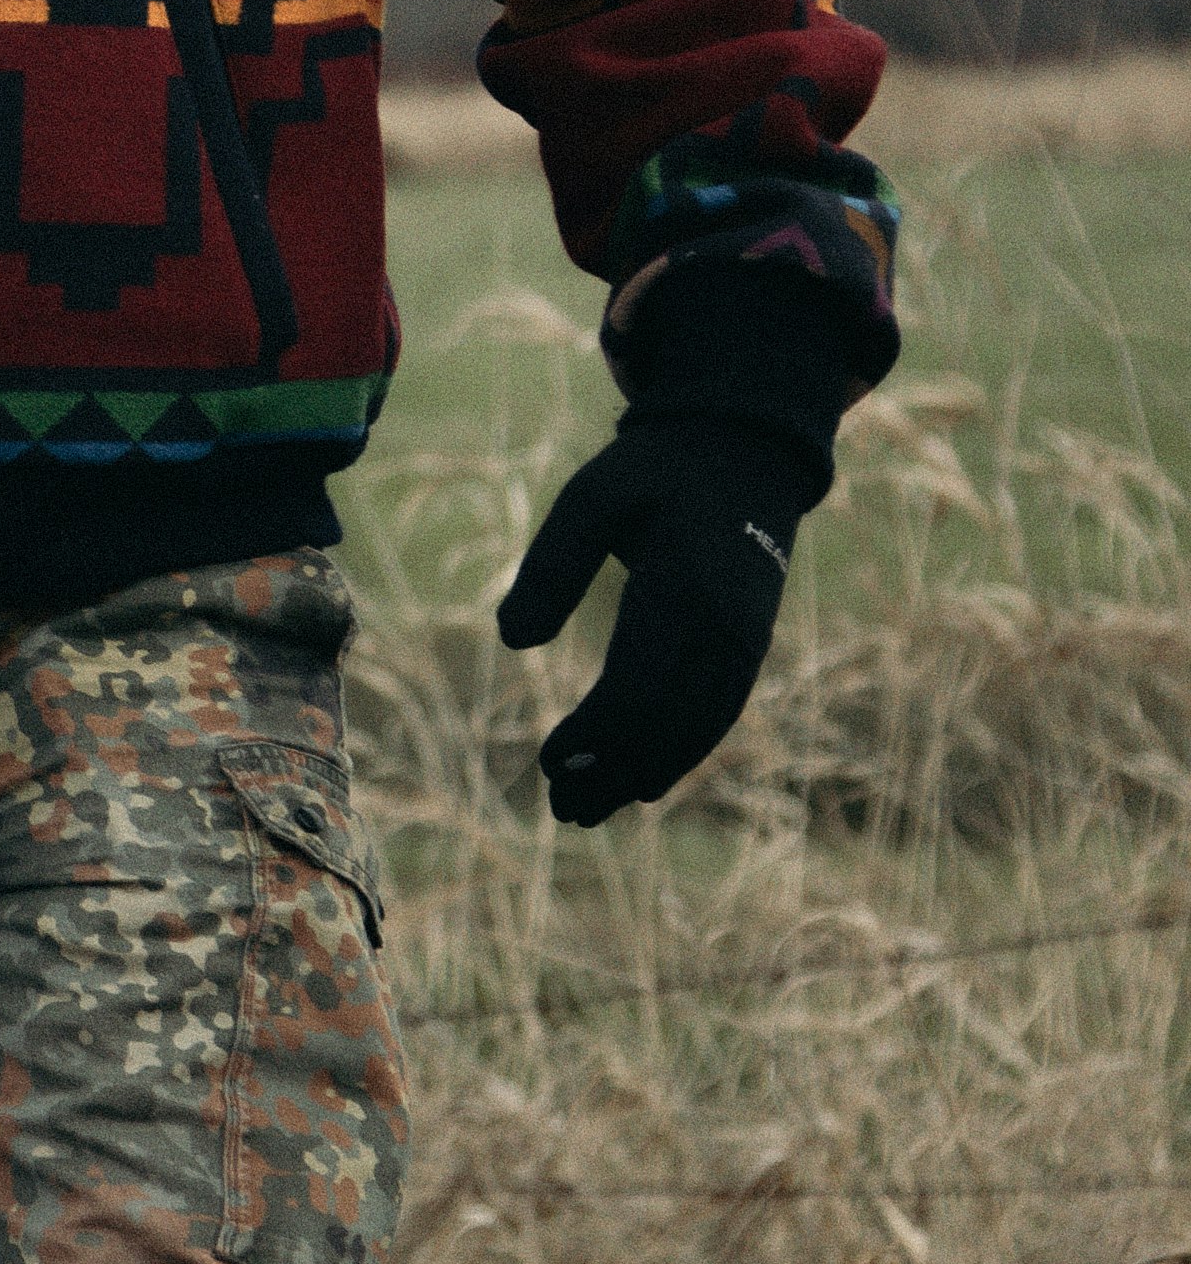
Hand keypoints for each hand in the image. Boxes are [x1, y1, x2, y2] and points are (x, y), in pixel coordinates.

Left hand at [494, 413, 812, 824]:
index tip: (547, 761)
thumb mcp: (592, 496)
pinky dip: (680, 755)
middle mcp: (726, 628)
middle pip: (668, 726)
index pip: (638, 688)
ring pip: (697, 732)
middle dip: (612, 773)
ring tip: (587, 810)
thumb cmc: (653, 473)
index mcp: (683, 589)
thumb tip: (512, 641)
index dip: (593, 735)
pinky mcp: (752, 649)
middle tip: (559, 808)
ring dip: (643, 776)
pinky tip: (643, 782)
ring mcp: (747, 643)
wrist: (745, 453)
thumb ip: (552, 566)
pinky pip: (717, 717)